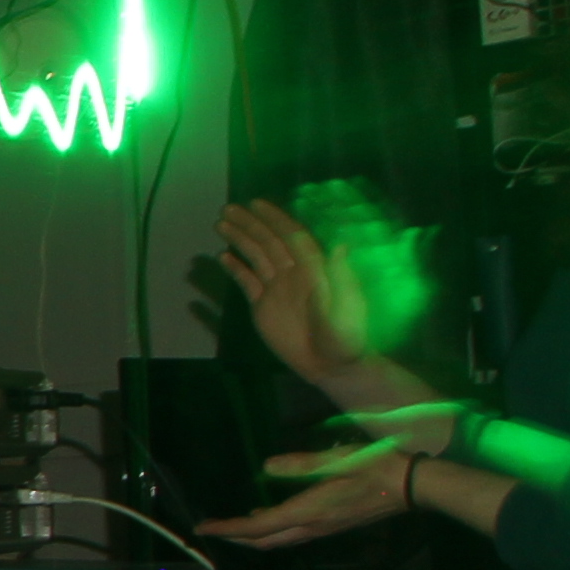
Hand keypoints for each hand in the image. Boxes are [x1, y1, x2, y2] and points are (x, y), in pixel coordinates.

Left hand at [200, 432, 416, 548]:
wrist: (413, 486)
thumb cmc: (378, 467)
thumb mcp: (337, 459)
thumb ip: (301, 464)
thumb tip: (267, 467)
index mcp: (309, 511)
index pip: (258, 527)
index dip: (228, 529)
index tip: (203, 527)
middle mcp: (313, 526)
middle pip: (264, 540)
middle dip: (235, 537)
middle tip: (211, 529)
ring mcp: (324, 529)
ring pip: (279, 540)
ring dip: (254, 536)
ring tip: (233, 526)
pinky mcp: (333, 526)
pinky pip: (294, 534)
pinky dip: (274, 531)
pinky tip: (269, 518)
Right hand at [213, 180, 433, 397]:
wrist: (331, 365)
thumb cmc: (346, 335)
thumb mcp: (348, 306)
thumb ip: (341, 276)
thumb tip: (340, 243)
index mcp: (313, 268)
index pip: (291, 236)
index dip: (275, 219)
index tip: (256, 204)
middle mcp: (293, 273)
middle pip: (269, 242)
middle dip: (250, 224)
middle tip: (228, 208)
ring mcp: (277, 289)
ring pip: (256, 257)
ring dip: (240, 240)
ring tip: (220, 224)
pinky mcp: (263, 307)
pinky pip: (247, 282)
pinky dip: (236, 269)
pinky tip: (223, 256)